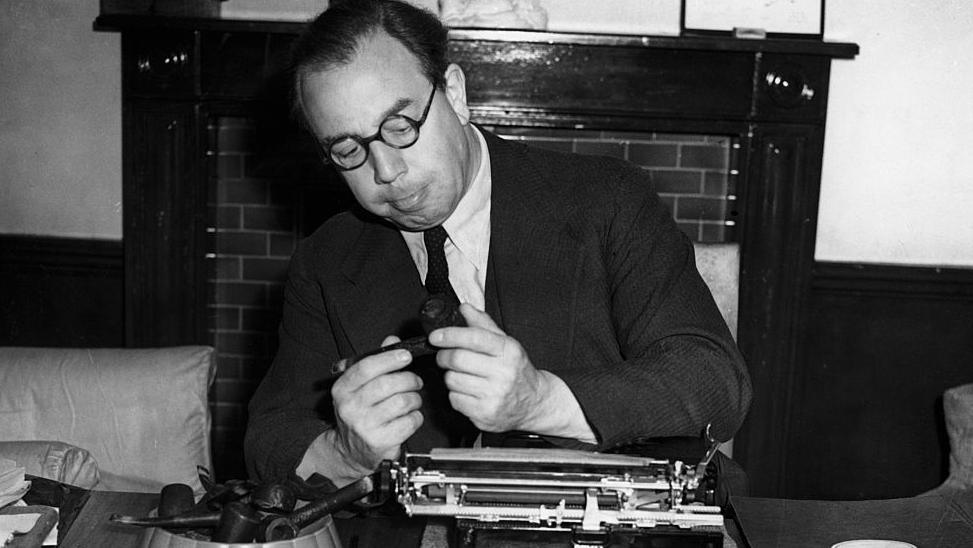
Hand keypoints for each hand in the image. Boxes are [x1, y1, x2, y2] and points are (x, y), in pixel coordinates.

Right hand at [330, 336, 423, 471]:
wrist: (352, 451)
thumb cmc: (360, 413)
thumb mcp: (360, 386)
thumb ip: (376, 362)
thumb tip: (391, 341)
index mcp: (342, 389)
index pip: (366, 367)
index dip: (389, 359)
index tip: (406, 355)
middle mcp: (350, 407)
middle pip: (388, 384)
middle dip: (409, 379)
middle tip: (415, 382)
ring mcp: (364, 426)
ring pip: (402, 402)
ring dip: (414, 399)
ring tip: (412, 400)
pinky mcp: (380, 441)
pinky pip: (410, 421)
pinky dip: (416, 417)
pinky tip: (409, 417)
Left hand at [429, 304, 551, 432]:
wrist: (534, 402)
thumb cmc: (517, 371)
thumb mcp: (506, 344)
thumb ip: (483, 325)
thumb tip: (464, 309)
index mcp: (509, 351)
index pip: (474, 338)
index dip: (450, 335)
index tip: (436, 337)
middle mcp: (504, 373)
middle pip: (458, 359)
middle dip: (444, 356)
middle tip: (445, 356)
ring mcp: (495, 395)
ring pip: (453, 380)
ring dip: (451, 376)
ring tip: (462, 376)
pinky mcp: (485, 414)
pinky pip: (455, 399)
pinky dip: (456, 394)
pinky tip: (468, 392)